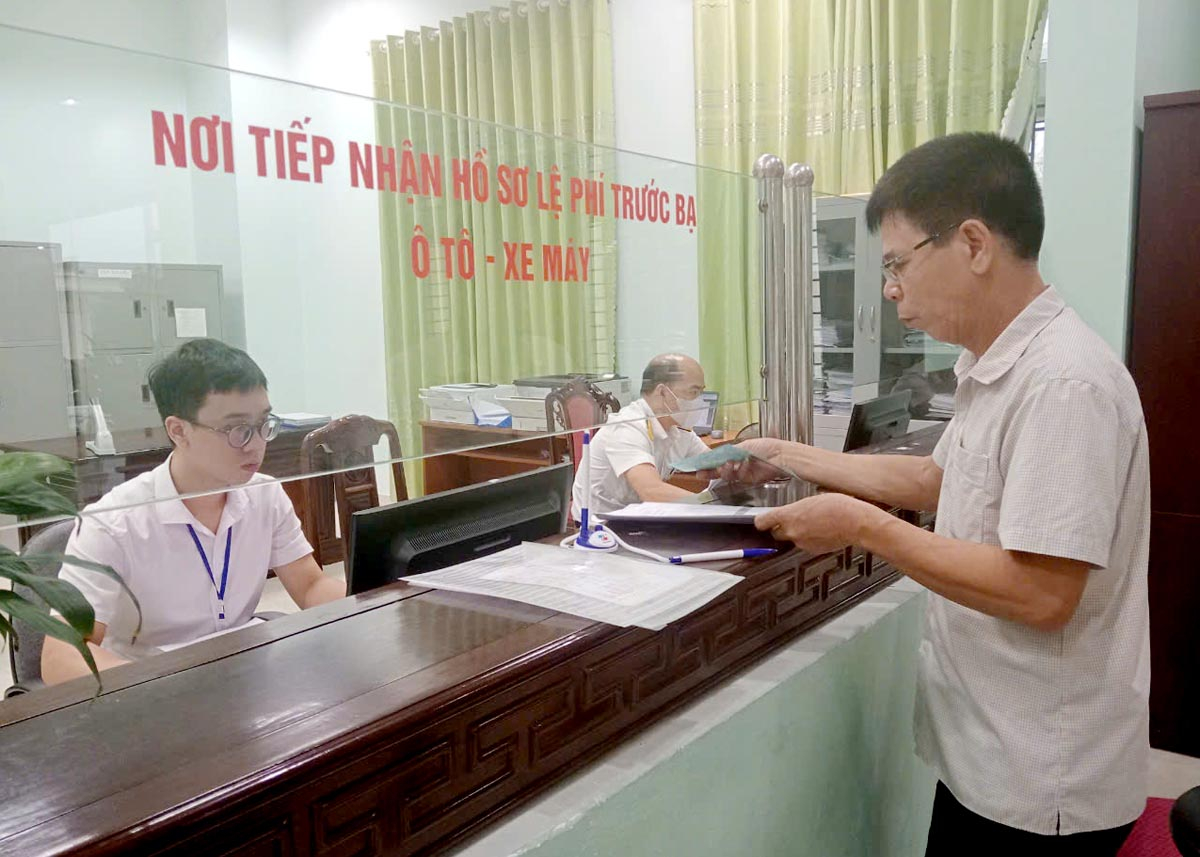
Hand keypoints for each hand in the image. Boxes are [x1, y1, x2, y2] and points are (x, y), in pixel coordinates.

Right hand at [698, 437, 792, 484]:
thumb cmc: (765, 447)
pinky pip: (736, 478)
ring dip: (724, 470)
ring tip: (727, 465)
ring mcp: (741, 471)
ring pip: (726, 474)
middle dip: (709, 470)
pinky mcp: (747, 479)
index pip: (717, 457)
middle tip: (700, 472)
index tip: (697, 465)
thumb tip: (715, 457)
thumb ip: (727, 453)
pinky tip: (739, 467)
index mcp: (734, 451)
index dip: (706, 462)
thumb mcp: (742, 446)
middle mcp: (737, 461)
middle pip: (718, 468)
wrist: (780, 456)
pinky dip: (736, 473)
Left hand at [754, 493, 871, 553]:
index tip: (762, 520)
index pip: (761, 522)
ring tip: (811, 524)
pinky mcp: (813, 550)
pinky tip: (820, 531)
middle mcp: (792, 531)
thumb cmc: (839, 506)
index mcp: (789, 515)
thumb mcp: (813, 499)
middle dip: (780, 528)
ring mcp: (802, 543)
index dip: (761, 521)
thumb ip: (797, 508)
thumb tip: (793, 512)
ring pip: (791, 539)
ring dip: (796, 533)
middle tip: (790, 520)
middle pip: (775, 533)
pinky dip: (809, 540)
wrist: (856, 523)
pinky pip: (804, 545)